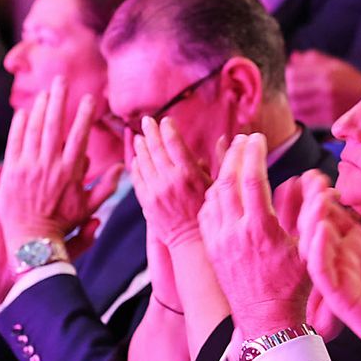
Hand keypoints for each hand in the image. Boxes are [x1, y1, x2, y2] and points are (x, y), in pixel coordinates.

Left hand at [0, 77, 119, 250]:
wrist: (32, 241)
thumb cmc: (63, 225)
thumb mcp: (90, 207)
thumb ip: (107, 187)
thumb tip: (122, 168)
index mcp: (70, 172)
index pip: (79, 136)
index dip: (84, 115)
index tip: (89, 99)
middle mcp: (49, 165)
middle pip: (55, 125)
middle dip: (59, 100)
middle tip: (62, 81)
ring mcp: (28, 167)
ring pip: (34, 130)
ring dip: (40, 108)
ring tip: (45, 92)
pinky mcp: (11, 172)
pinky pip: (14, 143)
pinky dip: (18, 126)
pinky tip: (24, 112)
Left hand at [129, 116, 210, 250]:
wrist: (193, 241)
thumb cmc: (211, 212)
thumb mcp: (219, 184)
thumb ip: (220, 159)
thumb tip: (224, 138)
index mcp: (189, 173)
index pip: (174, 143)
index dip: (168, 129)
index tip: (166, 120)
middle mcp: (170, 180)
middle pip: (156, 149)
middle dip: (151, 132)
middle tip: (147, 120)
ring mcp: (156, 191)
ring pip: (144, 162)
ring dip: (140, 147)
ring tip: (139, 136)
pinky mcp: (146, 202)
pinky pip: (138, 179)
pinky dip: (136, 167)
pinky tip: (136, 159)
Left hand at [199, 132, 309, 336]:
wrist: (265, 319)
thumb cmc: (293, 286)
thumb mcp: (310, 251)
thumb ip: (312, 214)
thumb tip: (319, 184)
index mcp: (261, 230)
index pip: (253, 180)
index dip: (254, 154)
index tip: (258, 137)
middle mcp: (235, 233)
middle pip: (229, 181)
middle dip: (236, 155)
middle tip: (244, 138)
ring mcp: (219, 241)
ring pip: (213, 195)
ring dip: (222, 172)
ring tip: (234, 156)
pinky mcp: (212, 249)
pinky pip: (206, 213)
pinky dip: (213, 194)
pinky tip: (223, 187)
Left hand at [285, 51, 360, 129]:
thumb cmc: (350, 81)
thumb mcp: (335, 65)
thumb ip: (313, 59)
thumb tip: (293, 57)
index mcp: (327, 72)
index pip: (293, 72)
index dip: (285, 75)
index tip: (284, 76)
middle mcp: (326, 88)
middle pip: (292, 90)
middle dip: (284, 90)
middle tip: (282, 90)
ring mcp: (327, 105)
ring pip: (296, 105)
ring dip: (289, 103)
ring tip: (289, 100)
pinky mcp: (328, 119)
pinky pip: (304, 118)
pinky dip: (297, 115)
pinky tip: (298, 111)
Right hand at [301, 169, 360, 360]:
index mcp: (358, 245)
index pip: (334, 215)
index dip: (323, 195)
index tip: (314, 173)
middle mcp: (344, 260)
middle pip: (318, 227)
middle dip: (311, 204)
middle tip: (309, 179)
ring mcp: (341, 279)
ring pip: (315, 248)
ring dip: (313, 224)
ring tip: (318, 200)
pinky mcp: (342, 299)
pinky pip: (324, 274)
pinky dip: (320, 252)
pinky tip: (322, 231)